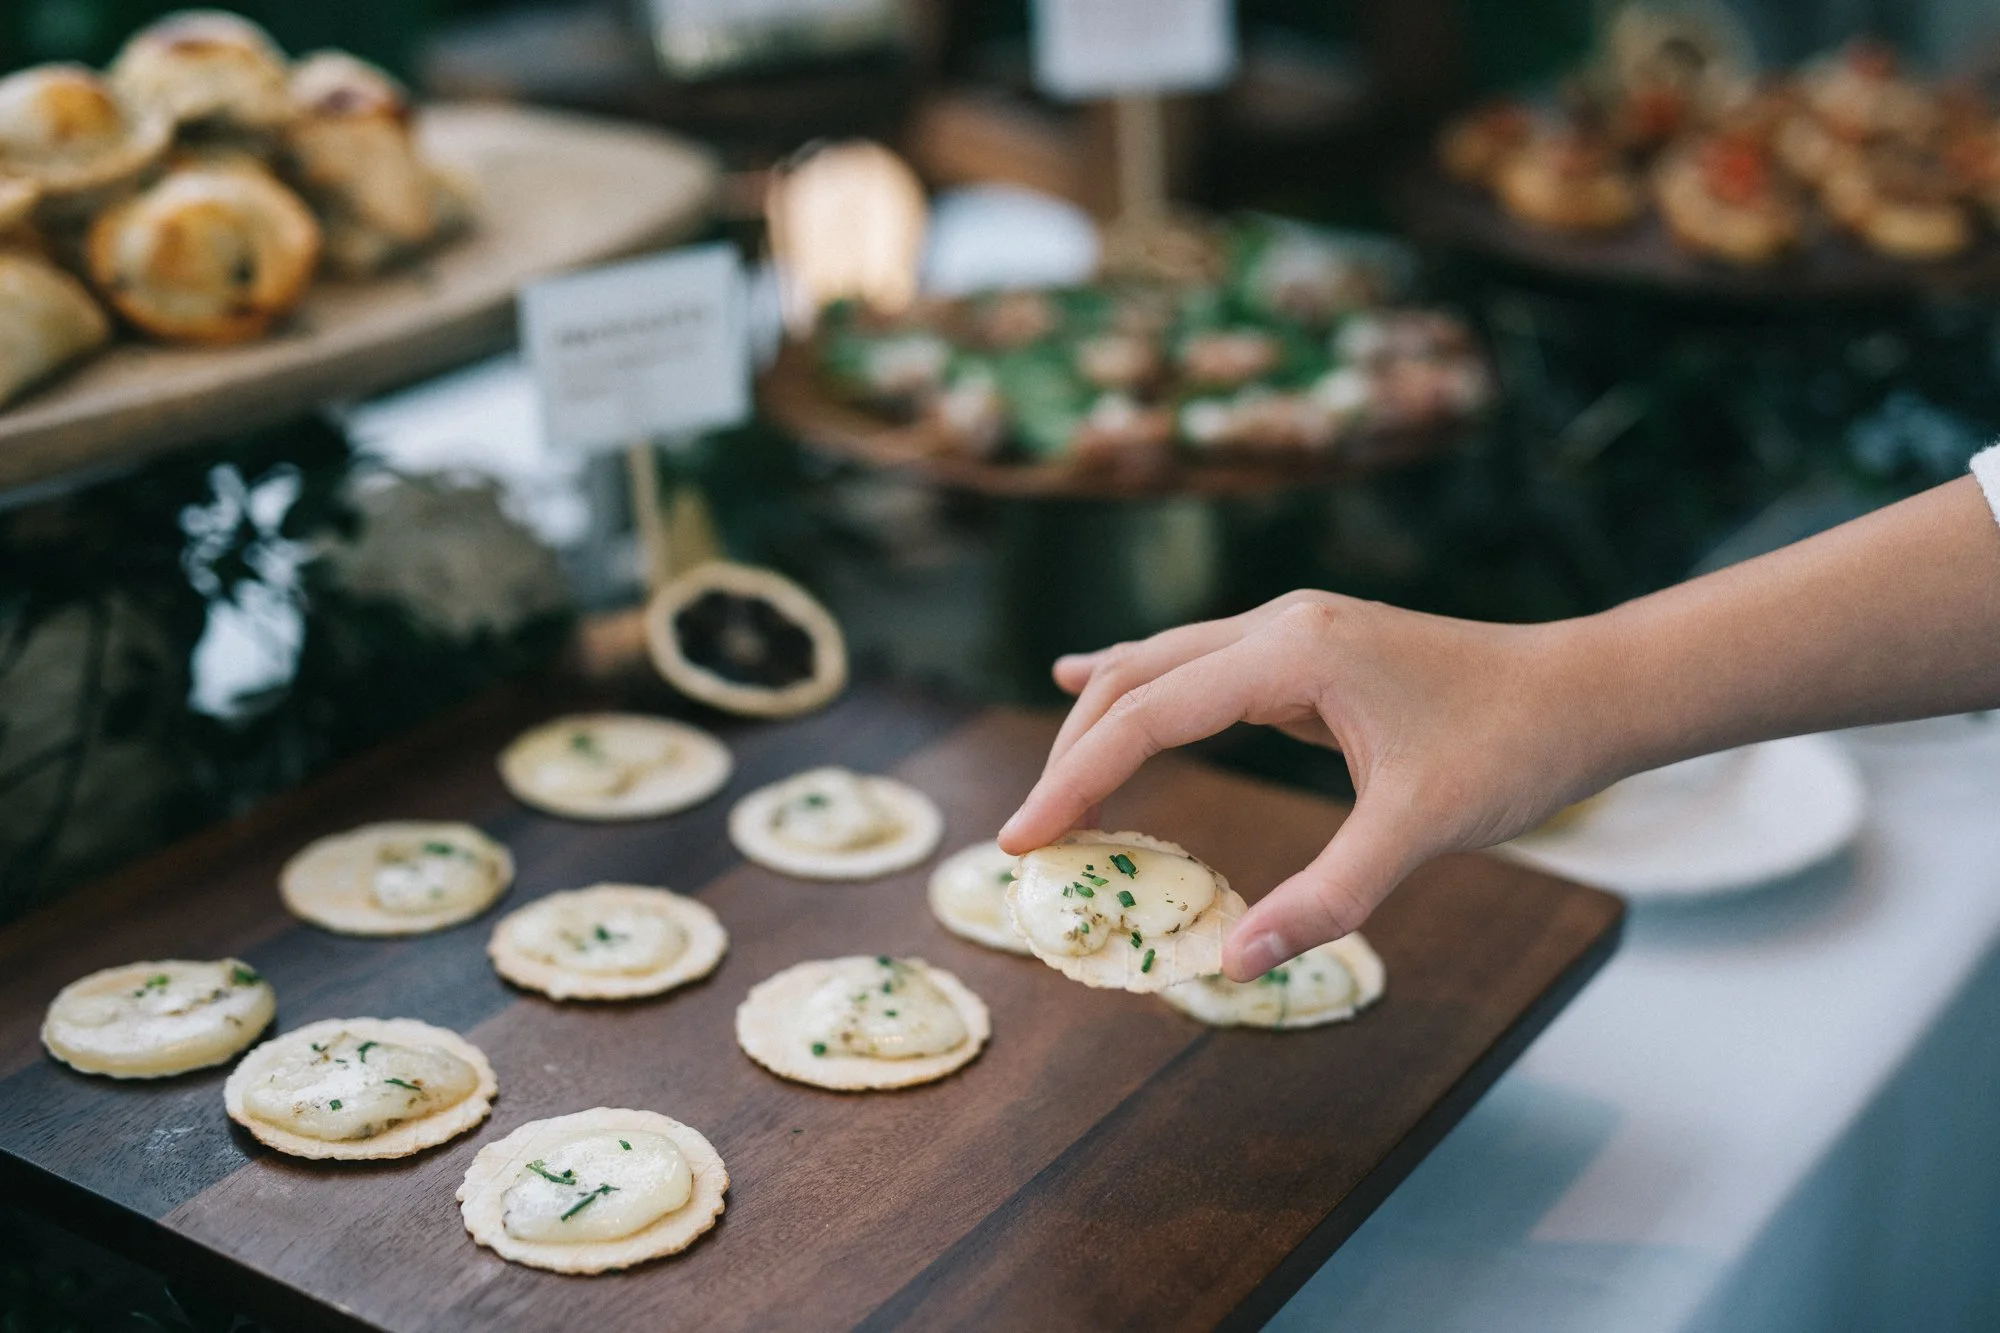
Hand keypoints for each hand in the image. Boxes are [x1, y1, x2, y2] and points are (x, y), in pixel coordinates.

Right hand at [997, 591, 1610, 980]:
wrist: (1586, 691)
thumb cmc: (1512, 748)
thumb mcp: (1419, 830)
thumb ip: (1327, 898)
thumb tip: (1236, 965)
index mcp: (1290, 653)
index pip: (1147, 713)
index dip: (1076, 779)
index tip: (1022, 839)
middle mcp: (1277, 627)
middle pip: (1137, 681)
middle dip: (1074, 754)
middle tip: (1027, 834)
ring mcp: (1292, 633)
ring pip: (1161, 667)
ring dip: (1102, 722)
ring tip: (1050, 783)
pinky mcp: (1307, 652)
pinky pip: (1197, 668)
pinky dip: (1140, 687)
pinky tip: (1089, 678)